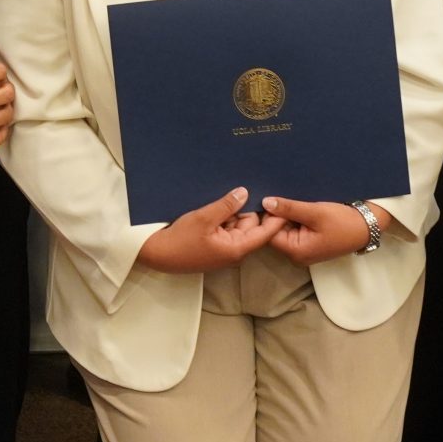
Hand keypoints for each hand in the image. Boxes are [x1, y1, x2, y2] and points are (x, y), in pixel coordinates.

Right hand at [134, 187, 281, 273]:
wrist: (158, 254)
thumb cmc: (181, 240)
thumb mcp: (204, 218)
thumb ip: (226, 205)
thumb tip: (245, 192)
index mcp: (236, 248)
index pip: (265, 233)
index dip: (275, 218)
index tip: (284, 203)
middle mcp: (234, 251)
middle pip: (251, 226)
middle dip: (249, 208)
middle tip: (246, 187)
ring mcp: (224, 249)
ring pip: (238, 225)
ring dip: (233, 212)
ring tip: (226, 194)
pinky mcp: (215, 246)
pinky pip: (227, 228)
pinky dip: (224, 217)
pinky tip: (217, 204)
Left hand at [262, 196, 387, 265]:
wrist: (367, 226)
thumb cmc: (342, 221)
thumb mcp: (315, 212)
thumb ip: (289, 208)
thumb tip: (265, 202)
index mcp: (295, 251)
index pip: (269, 233)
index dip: (268, 215)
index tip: (268, 196)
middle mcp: (296, 254)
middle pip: (276, 231)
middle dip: (277, 213)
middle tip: (277, 192)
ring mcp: (303, 248)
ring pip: (285, 228)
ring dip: (287, 213)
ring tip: (287, 195)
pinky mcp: (309, 241)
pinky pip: (295, 228)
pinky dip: (295, 216)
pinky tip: (297, 202)